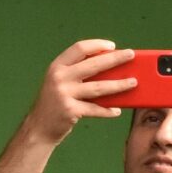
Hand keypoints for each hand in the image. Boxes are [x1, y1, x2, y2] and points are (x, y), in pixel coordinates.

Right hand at [24, 41, 138, 144]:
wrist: (38, 128)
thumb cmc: (54, 103)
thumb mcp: (60, 83)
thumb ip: (78, 74)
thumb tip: (111, 69)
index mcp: (57, 66)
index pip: (79, 48)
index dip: (97, 45)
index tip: (113, 46)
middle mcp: (59, 77)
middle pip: (94, 64)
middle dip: (115, 58)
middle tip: (131, 55)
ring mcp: (64, 94)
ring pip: (99, 87)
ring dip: (119, 85)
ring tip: (133, 82)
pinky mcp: (70, 110)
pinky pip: (95, 109)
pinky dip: (107, 110)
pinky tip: (117, 110)